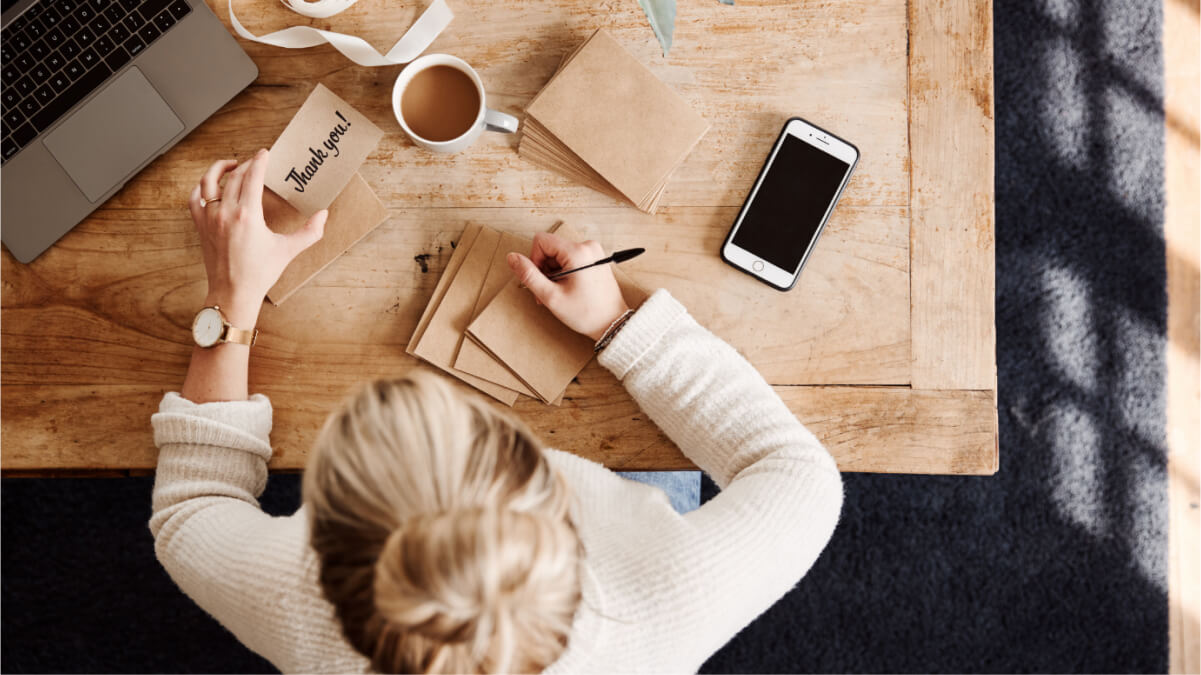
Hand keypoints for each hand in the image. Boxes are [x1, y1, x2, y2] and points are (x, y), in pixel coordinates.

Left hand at [188, 150, 326, 327]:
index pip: (252, 176)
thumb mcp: (288, 251)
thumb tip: (324, 215)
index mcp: (247, 215)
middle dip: (247, 164)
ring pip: (209, 181)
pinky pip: (195, 198)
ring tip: (231, 165)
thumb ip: (310, 232)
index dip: (259, 161)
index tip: (265, 153)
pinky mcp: (200, 226)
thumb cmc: (259, 274)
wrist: (233, 293)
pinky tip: (211, 186)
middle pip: (234, 176)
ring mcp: (209, 218)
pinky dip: (201, 187)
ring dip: (220, 169)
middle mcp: (225, 212)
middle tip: (256, 162)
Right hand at [507, 232, 629, 340]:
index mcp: (577, 252)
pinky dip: (564, 273)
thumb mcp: (551, 296)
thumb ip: (529, 275)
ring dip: (553, 273)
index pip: (541, 240)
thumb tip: (512, 257)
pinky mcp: (596, 259)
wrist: (613, 323)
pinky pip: (571, 259)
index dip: (534, 260)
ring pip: (559, 255)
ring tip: (558, 294)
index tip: (540, 280)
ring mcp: (593, 252)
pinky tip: (568, 290)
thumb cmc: (586, 313)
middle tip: (548, 292)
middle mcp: (587, 246)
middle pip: (550, 248)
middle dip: (544, 269)